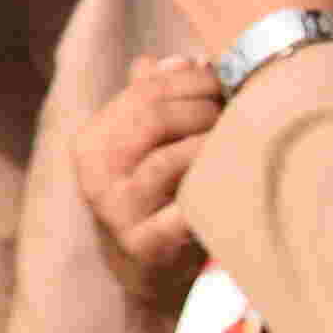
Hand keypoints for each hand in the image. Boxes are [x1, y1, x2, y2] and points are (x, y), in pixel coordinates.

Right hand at [82, 50, 222, 288]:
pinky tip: (233, 186)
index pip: (145, 89)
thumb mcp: (146, 144)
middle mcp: (94, 171)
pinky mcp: (142, 244)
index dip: (194, 80)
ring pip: (171, 159)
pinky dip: (211, 195)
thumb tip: (180, 60)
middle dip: (206, 110)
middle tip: (237, 116)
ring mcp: (115, 209)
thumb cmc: (158, 195)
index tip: (227, 85)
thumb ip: (155, 99)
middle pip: (155, 117)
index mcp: (92, 139)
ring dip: (214, 147)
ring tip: (239, 146)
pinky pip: (181, 212)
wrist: (148, 271)